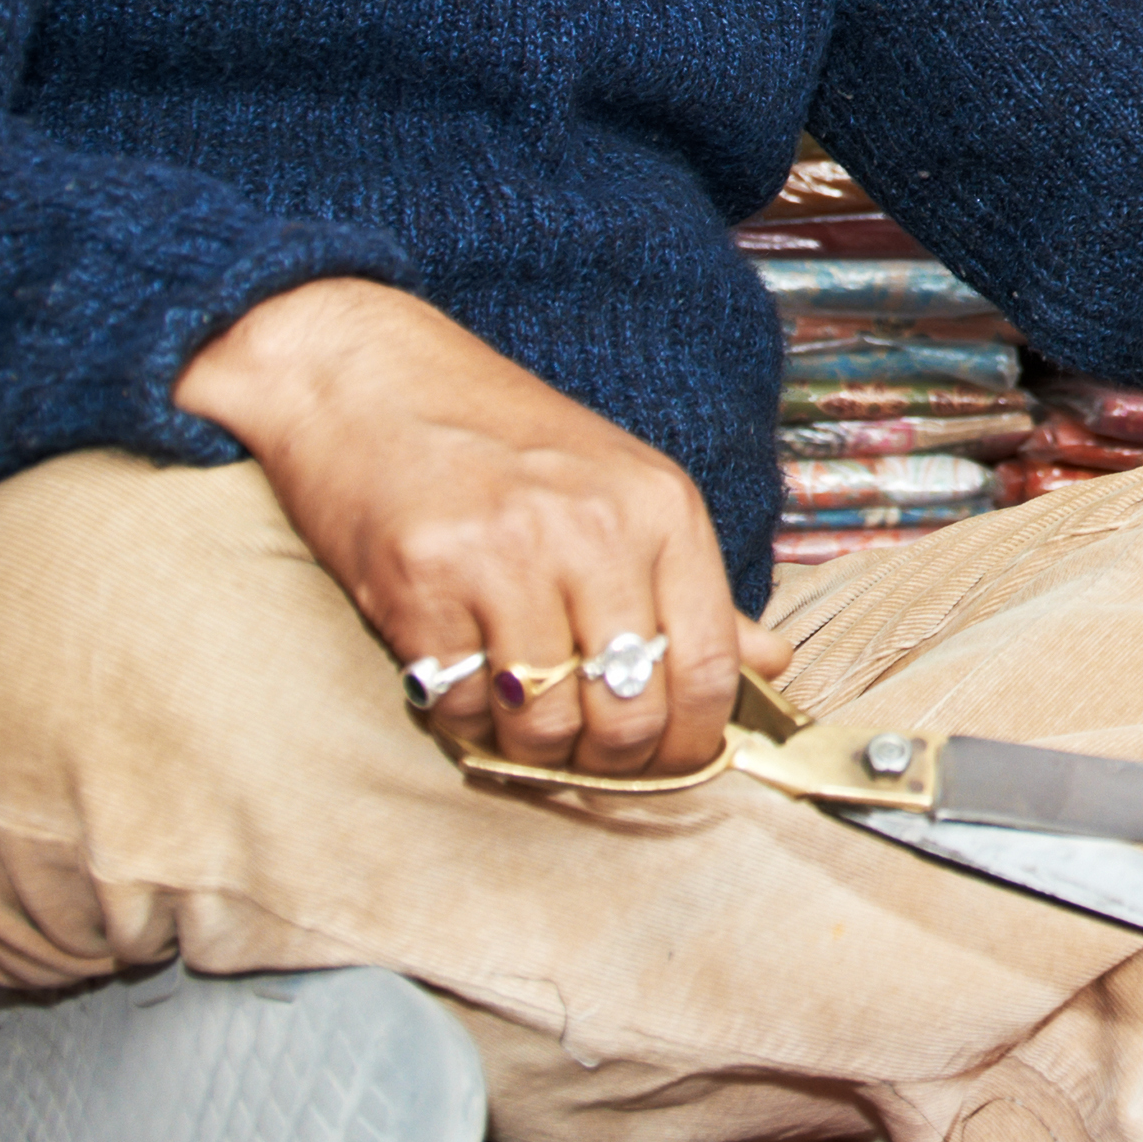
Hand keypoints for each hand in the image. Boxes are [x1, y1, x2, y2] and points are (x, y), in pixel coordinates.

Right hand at [181, 277, 786, 779]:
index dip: (691, 745)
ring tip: (519, 718)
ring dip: (532, 749)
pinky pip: (460, 706)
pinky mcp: (419, 581)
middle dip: (610, 761)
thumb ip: (693, 589)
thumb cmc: (501, 440)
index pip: (708, 669)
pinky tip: (462, 679)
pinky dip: (463, 720)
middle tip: (585, 753)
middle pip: (630, 713)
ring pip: (543, 725)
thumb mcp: (621, 492)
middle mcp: (592, 529)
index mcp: (661, 508)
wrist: (370, 378)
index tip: (669, 763)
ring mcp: (503, 554)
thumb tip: (772, 665)